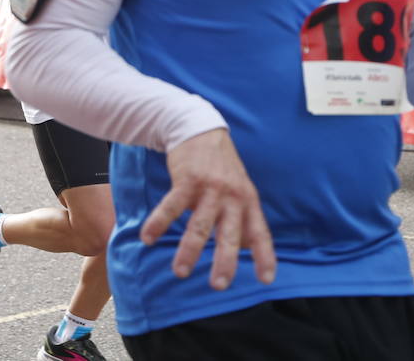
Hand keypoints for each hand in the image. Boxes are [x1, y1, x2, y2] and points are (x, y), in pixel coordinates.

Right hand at [143, 128, 275, 290]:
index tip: (265, 280)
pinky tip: (147, 238)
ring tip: (179, 272)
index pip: (259, 233)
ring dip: (188, 250)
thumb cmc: (220, 165)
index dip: (264, 257)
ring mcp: (209, 188)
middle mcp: (232, 197)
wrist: (200, 128)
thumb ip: (242, 215)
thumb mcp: (240, 187)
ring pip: (199, 225)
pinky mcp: (187, 180)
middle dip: (224, 262)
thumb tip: (245, 249)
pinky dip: (158, 223)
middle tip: (218, 285)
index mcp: (247, 201)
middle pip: (229, 234)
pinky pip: (171, 207)